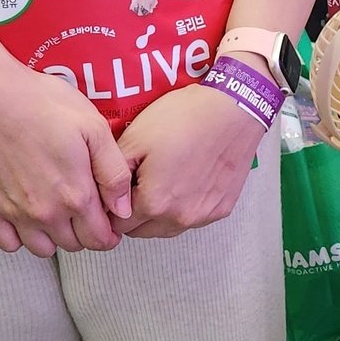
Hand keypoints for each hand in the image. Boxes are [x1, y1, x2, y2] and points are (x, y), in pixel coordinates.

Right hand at [0, 54, 130, 256]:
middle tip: (83, 210)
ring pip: (42, 249)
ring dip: (54, 237)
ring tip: (56, 213)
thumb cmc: (41, 104)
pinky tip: (25, 215)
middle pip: (74, 245)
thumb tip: (123, 209)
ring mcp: (13, 213)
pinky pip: (8, 243)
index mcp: (76, 195)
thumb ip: (114, 173)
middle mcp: (46, 213)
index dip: (109, 233)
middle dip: (84, 233)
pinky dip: (19, 236)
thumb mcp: (94, 128)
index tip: (107, 221)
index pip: (100, 239)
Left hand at [113, 83, 264, 238]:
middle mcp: (179, 217)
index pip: (117, 224)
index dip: (110, 206)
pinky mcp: (221, 209)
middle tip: (136, 184)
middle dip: (132, 214)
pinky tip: (185, 181)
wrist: (232, 109)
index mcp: (154, 202)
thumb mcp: (135, 138)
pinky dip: (183, 207)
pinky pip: (192, 219)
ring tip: (161, 181)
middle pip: (141, 231)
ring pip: (166, 228)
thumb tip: (107, 199)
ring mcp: (203, 215)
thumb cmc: (184, 118)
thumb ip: (114, 175)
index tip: (115, 190)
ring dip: (157, 214)